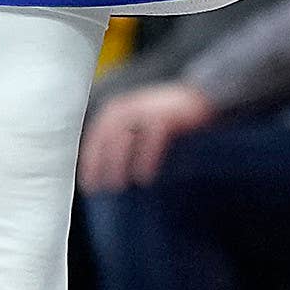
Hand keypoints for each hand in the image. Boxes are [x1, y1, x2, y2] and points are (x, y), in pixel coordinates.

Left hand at [80, 81, 217, 191]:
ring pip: (125, 132)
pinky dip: (146, 156)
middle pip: (107, 134)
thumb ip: (125, 145)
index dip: (90, 159)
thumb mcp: (141, 131)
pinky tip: (144, 176)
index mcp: (119, 111)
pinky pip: (153, 134)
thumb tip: (110, 177)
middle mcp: (130, 107)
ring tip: (117, 185)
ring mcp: (149, 108)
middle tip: (100, 187)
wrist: (200, 101)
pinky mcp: (169, 114)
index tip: (89, 184)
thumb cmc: (167, 123)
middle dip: (99, 161)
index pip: (97, 135)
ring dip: (118, 160)